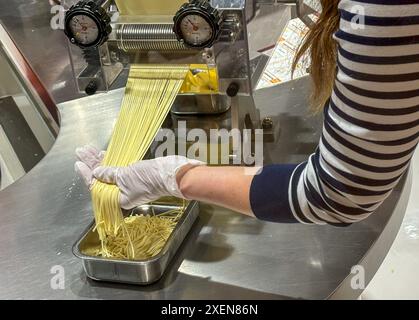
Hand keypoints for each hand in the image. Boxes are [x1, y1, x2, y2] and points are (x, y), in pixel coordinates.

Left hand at [75, 145, 204, 209]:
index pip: (96, 186)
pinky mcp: (135, 176)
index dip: (86, 174)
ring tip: (88, 149)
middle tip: (81, 151)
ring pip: (109, 172)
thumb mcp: (125, 176)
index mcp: (118, 199)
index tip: (78, 163)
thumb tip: (96, 172)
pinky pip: (118, 169)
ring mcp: (128, 184)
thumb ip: (109, 174)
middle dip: (91, 164)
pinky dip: (110, 161)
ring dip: (99, 160)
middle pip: (101, 178)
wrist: (170, 174)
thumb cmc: (149, 178)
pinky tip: (103, 153)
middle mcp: (121, 193)